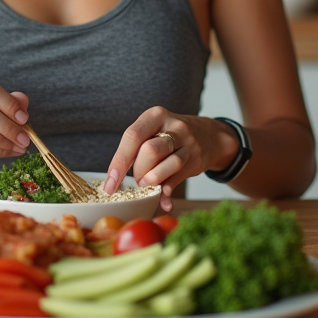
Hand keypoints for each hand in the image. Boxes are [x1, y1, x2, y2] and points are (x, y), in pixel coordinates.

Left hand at [102, 108, 235, 211]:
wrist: (207, 134)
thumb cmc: (168, 135)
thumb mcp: (153, 130)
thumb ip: (136, 148)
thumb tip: (115, 180)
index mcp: (155, 116)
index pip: (132, 136)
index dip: (119, 162)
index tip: (110, 184)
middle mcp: (173, 126)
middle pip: (150, 150)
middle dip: (139, 171)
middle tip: (138, 179)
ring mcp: (188, 142)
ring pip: (169, 163)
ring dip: (154, 180)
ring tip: (148, 184)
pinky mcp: (196, 159)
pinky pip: (179, 179)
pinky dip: (168, 194)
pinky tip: (164, 202)